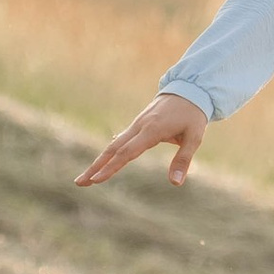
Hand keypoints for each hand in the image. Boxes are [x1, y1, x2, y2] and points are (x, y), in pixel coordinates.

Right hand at [76, 92, 207, 189]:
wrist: (189, 89)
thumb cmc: (193, 115)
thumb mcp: (194, 138)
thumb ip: (183, 160)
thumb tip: (175, 183)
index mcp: (152, 130)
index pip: (127, 152)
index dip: (111, 167)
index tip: (97, 180)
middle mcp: (139, 127)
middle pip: (112, 149)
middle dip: (95, 167)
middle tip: (79, 183)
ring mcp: (136, 125)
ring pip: (113, 144)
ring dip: (99, 161)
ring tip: (86, 178)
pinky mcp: (138, 125)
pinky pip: (120, 140)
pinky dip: (109, 153)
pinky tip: (102, 163)